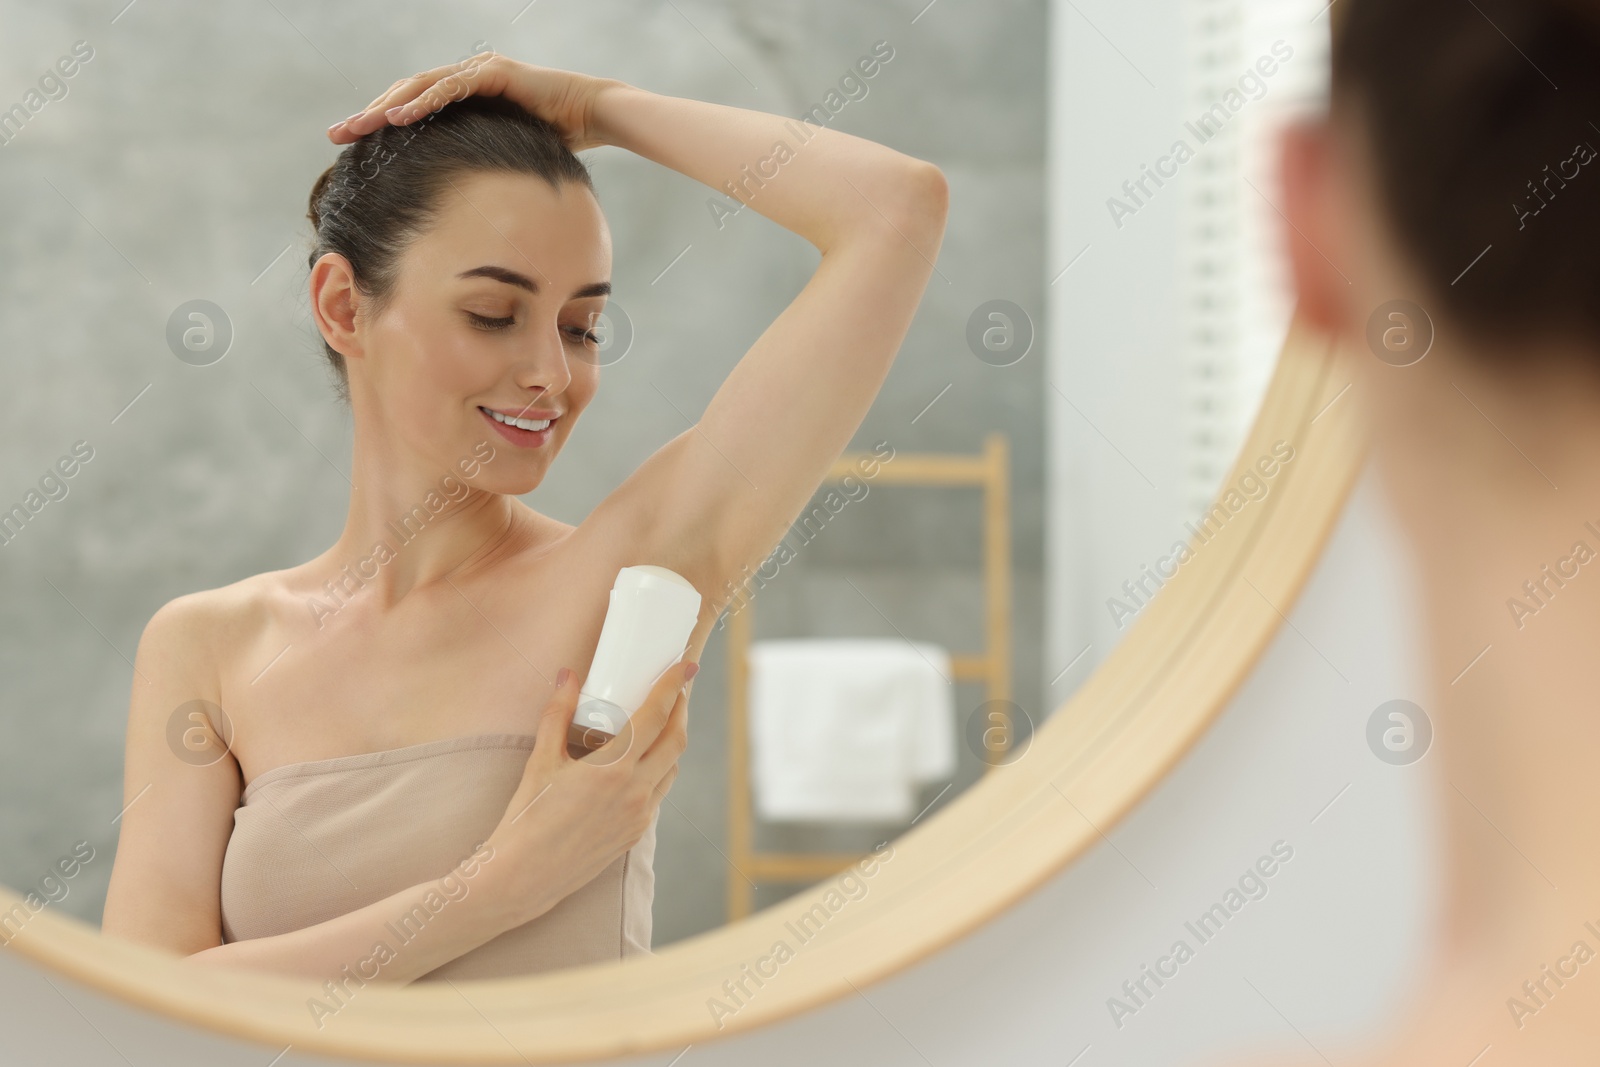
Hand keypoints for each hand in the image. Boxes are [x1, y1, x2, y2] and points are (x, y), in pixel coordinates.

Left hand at [328, 52, 622, 150]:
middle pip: (404, 95)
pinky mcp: (492, 73)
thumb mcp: (501, 161)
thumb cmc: (555, 144)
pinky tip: (399, 118)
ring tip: (358, 127)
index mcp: (461, 100)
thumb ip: (475, 170)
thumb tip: (455, 210)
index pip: (410, 110)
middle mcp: (463, 80)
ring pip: (419, 87)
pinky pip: (450, 88)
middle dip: (368, 115)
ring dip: (386, 107)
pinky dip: (423, 102)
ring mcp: (476, 72)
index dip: (378, 126)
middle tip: (337, 136)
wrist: (594, 115)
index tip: (349, 147)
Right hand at [482, 658, 695, 927]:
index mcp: (614, 769)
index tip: (684, 666)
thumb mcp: (541, 760)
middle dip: (680, 711)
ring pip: (671, 769)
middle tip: (677, 690)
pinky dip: (657, 771)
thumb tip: (568, 675)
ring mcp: (639, 816)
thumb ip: (557, 713)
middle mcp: (636, 792)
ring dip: (671, 742)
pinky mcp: (635, 835)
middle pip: (676, 741)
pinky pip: (658, 795)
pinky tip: (642, 764)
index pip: (656, 716)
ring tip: (661, 723)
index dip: (673, 687)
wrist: (523, 876)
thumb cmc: (527, 817)